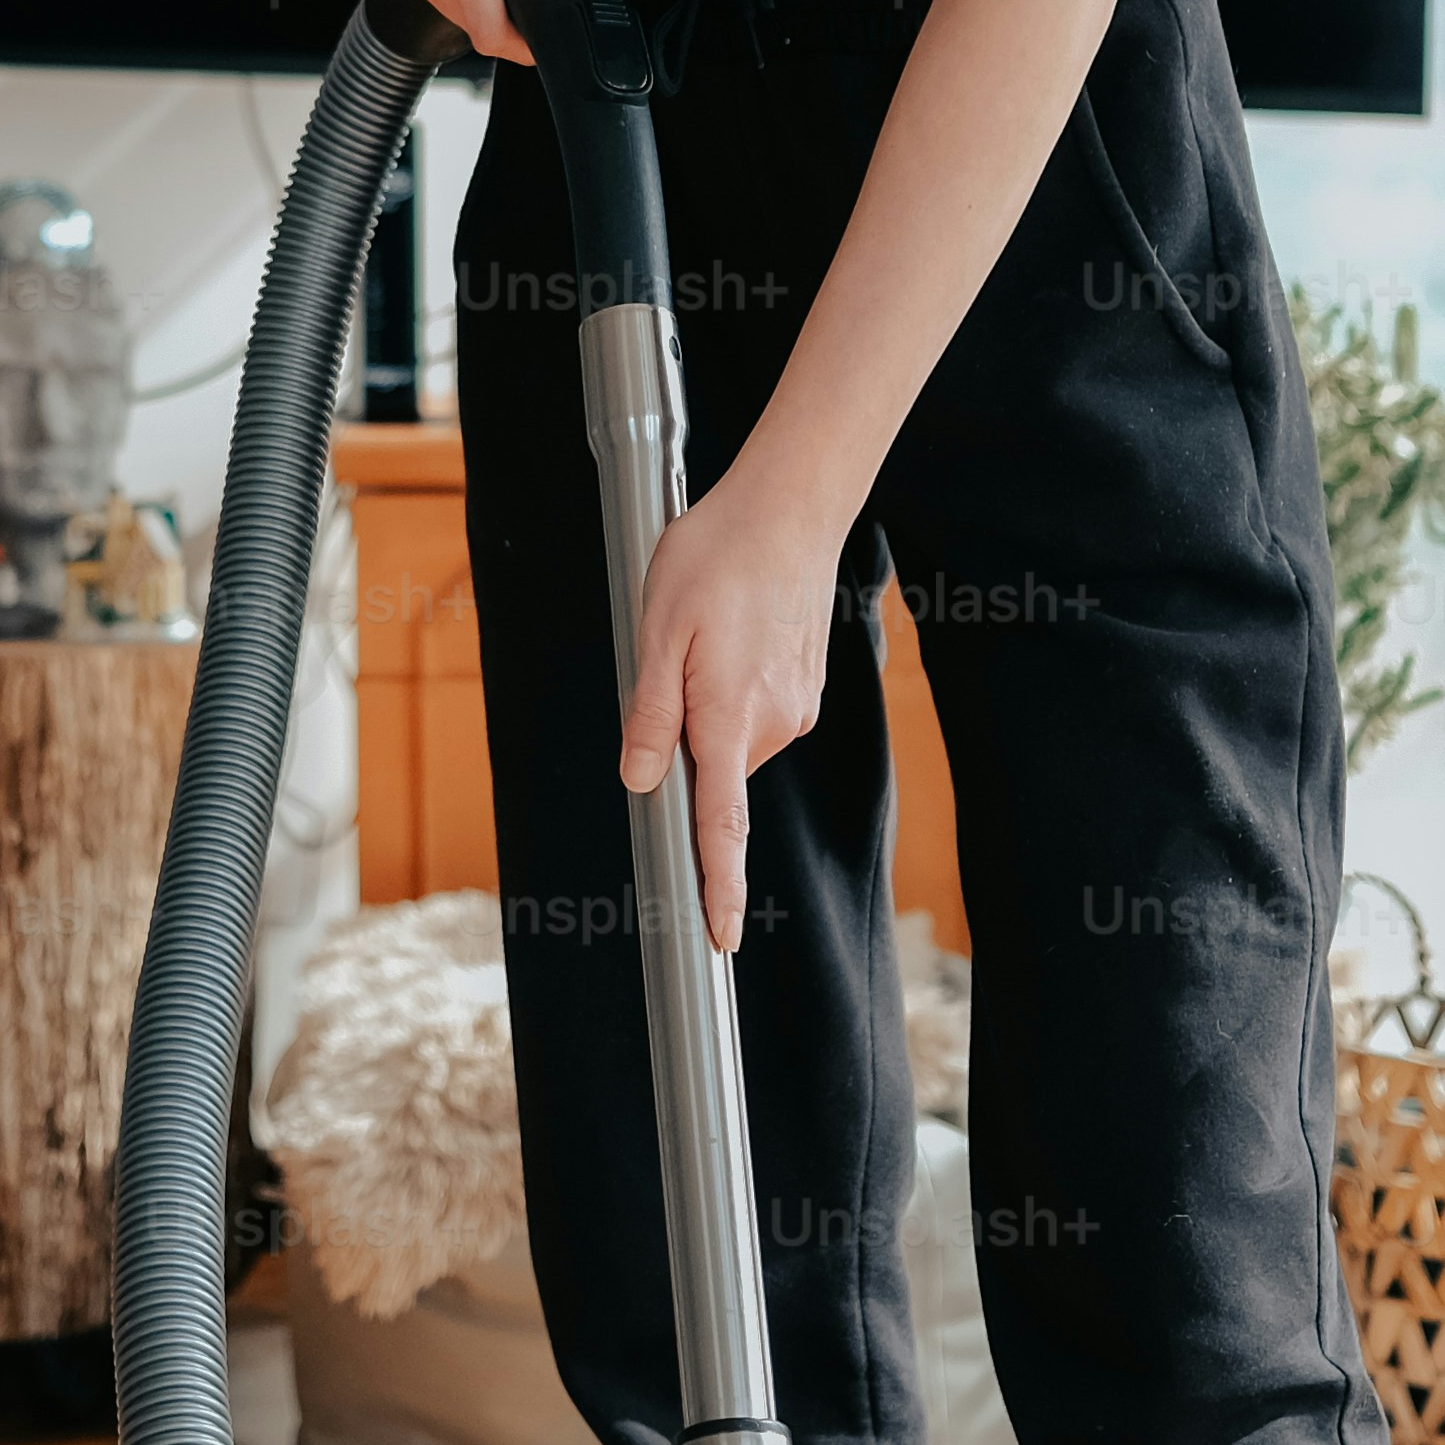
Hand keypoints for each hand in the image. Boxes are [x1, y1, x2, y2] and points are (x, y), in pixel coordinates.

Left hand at [617, 457, 852, 952]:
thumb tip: (641, 779)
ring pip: (731, 738)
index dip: (717, 885)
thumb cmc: (717, 556)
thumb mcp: (659, 628)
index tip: (719, 937)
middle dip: (684, 739)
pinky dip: (732, 688)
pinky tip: (731, 631)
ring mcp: (795, 707)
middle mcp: (772, 724)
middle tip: (671, 652)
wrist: (791, 507)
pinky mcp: (804, 689)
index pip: (721, 824)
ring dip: (707, 705)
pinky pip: (753, 713)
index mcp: (729, 717)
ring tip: (705, 628)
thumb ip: (651, 713)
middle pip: (712, 769)